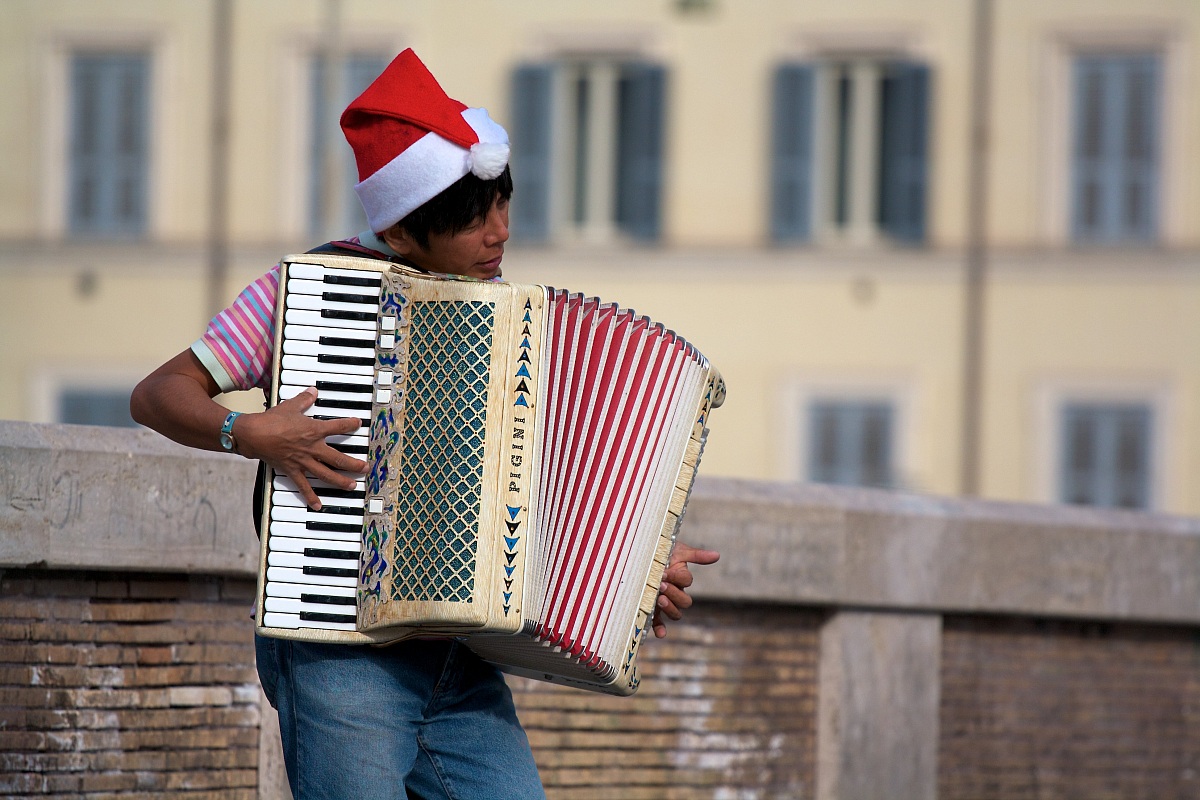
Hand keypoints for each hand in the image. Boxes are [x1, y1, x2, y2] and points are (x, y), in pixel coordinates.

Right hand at [236, 387, 367, 509]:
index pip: (338, 427)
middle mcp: (312, 447)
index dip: (350, 425)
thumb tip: (313, 390)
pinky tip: (318, 505)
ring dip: (341, 481)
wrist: (254, 434)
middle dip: (354, 464)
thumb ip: (304, 399)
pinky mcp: (293, 470)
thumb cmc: (271, 420)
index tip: (359, 424)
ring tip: (352, 485)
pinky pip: (303, 486)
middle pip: (339, 458)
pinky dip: (310, 496)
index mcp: (314, 430)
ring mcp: (304, 461)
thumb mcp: (290, 406)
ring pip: (326, 474)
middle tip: (365, 468)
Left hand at [652, 541, 719, 638]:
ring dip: (670, 608)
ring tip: (659, 599)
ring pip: (676, 613)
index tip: (666, 572)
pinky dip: (661, 629)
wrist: (641, 556)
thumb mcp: (677, 551)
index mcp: (681, 578)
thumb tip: (717, 555)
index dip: (678, 578)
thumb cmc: (661, 552)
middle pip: (684, 601)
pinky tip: (660, 633)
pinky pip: (659, 623)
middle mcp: (675, 592)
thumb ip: (696, 555)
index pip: (686, 581)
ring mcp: (664, 602)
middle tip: (661, 586)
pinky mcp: (653, 610)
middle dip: (674, 593)